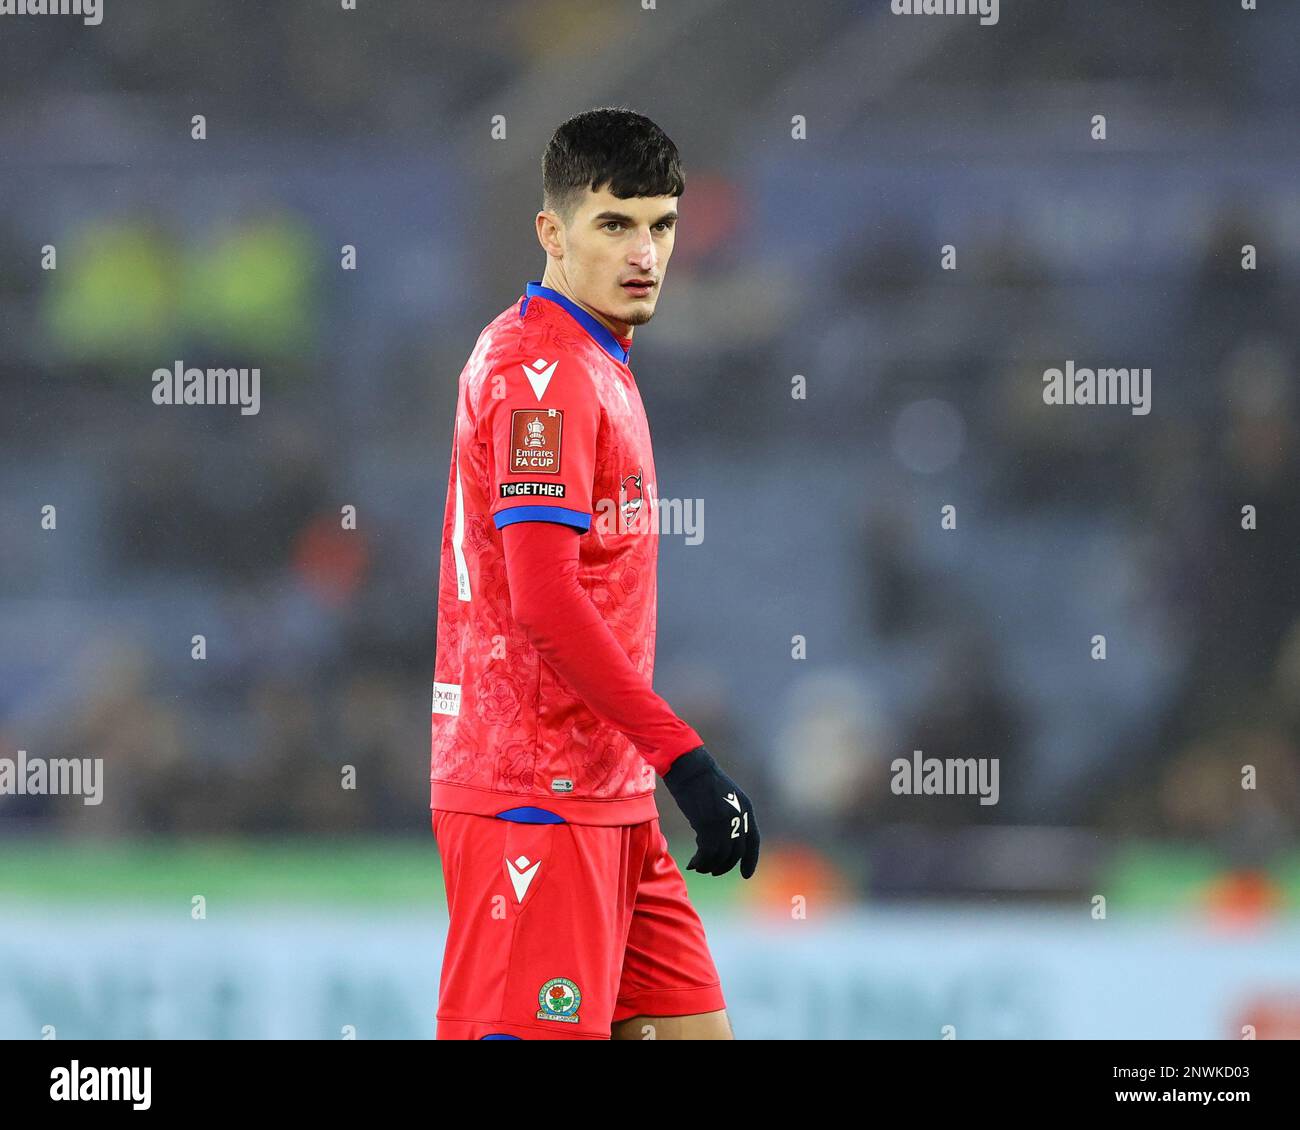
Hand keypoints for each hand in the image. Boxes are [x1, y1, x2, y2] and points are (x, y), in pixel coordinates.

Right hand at [662, 746, 759, 877]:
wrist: (690, 767)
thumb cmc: (701, 780)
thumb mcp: (724, 797)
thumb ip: (728, 816)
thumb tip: (721, 839)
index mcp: (746, 808)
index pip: (753, 841)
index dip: (751, 860)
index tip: (746, 875)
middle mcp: (738, 816)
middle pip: (736, 852)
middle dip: (724, 865)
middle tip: (711, 870)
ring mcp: (724, 821)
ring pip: (721, 855)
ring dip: (709, 866)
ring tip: (698, 866)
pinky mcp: (707, 824)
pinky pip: (707, 853)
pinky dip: (700, 862)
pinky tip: (692, 864)